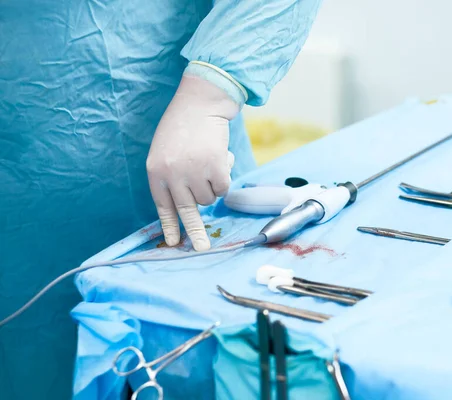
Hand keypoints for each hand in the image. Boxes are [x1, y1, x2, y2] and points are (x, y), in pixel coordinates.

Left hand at [147, 74, 238, 250]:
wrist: (200, 102)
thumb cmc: (183, 125)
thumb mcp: (165, 151)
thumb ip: (172, 176)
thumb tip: (193, 204)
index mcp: (156, 171)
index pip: (163, 205)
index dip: (169, 224)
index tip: (173, 242)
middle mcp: (173, 174)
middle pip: (187, 211)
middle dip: (195, 232)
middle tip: (202, 248)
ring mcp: (194, 172)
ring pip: (209, 198)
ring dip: (212, 185)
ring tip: (208, 162)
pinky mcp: (215, 168)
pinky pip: (223, 187)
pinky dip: (224, 176)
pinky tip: (219, 158)